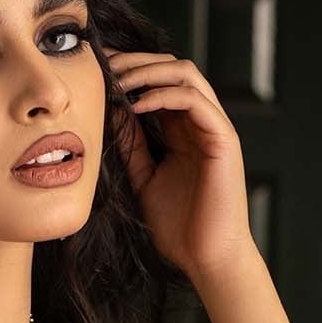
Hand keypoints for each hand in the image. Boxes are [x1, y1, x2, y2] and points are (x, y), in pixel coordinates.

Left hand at [104, 44, 254, 281]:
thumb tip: (112, 113)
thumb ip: (133, 147)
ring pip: (186, 74)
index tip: (97, 71)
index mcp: (184, 131)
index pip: (160, 83)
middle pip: (173, 68)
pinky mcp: (224, 139)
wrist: (206, 260)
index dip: (130, 70)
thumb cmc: (180, 228)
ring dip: (148, 72)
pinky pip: (194, 100)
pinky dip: (163, 95)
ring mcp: (215, 128)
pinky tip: (136, 107)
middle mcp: (201, 123)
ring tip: (118, 83)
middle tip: (104, 67)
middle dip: (136, 62)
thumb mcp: (144, 179)